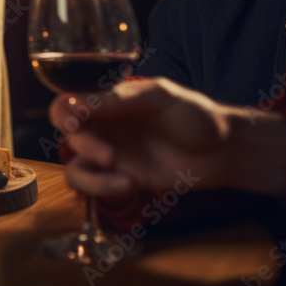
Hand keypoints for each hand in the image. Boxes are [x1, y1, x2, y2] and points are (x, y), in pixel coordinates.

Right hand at [50, 78, 237, 197]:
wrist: (222, 151)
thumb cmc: (193, 115)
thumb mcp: (159, 97)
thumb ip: (120, 99)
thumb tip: (79, 103)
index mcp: (108, 101)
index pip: (68, 103)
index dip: (62, 112)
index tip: (74, 122)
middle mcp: (103, 127)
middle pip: (68, 137)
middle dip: (85, 147)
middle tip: (110, 156)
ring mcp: (109, 155)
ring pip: (74, 167)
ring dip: (90, 177)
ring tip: (122, 180)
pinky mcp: (119, 179)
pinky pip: (94, 187)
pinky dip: (103, 189)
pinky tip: (129, 186)